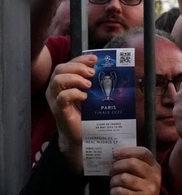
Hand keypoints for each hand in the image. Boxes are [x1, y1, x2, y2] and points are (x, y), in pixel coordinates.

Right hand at [45, 54, 96, 169]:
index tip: (94, 59)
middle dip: (77, 67)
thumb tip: (111, 68)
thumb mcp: (93, 94)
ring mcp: (55, 100)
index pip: (68, 64)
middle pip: (60, 69)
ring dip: (75, 79)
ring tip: (88, 85)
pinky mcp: (59, 111)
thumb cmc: (88, 113)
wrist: (83, 135)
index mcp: (64, 82)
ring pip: (57, 80)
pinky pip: (62, 97)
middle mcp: (56, 89)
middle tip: (92, 73)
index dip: (80, 59)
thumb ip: (96, 82)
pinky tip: (85, 97)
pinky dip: (74, 94)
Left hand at [110, 147, 161, 194]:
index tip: (115, 154)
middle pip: (131, 163)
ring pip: (123, 178)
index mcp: (155, 167)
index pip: (143, 152)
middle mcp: (154, 177)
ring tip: (114, 185)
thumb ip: (136, 164)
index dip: (127, 151)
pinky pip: (120, 191)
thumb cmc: (142, 191)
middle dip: (116, 166)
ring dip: (113, 181)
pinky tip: (116, 194)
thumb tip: (117, 156)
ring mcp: (147, 189)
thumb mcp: (144, 176)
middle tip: (111, 171)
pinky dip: (113, 192)